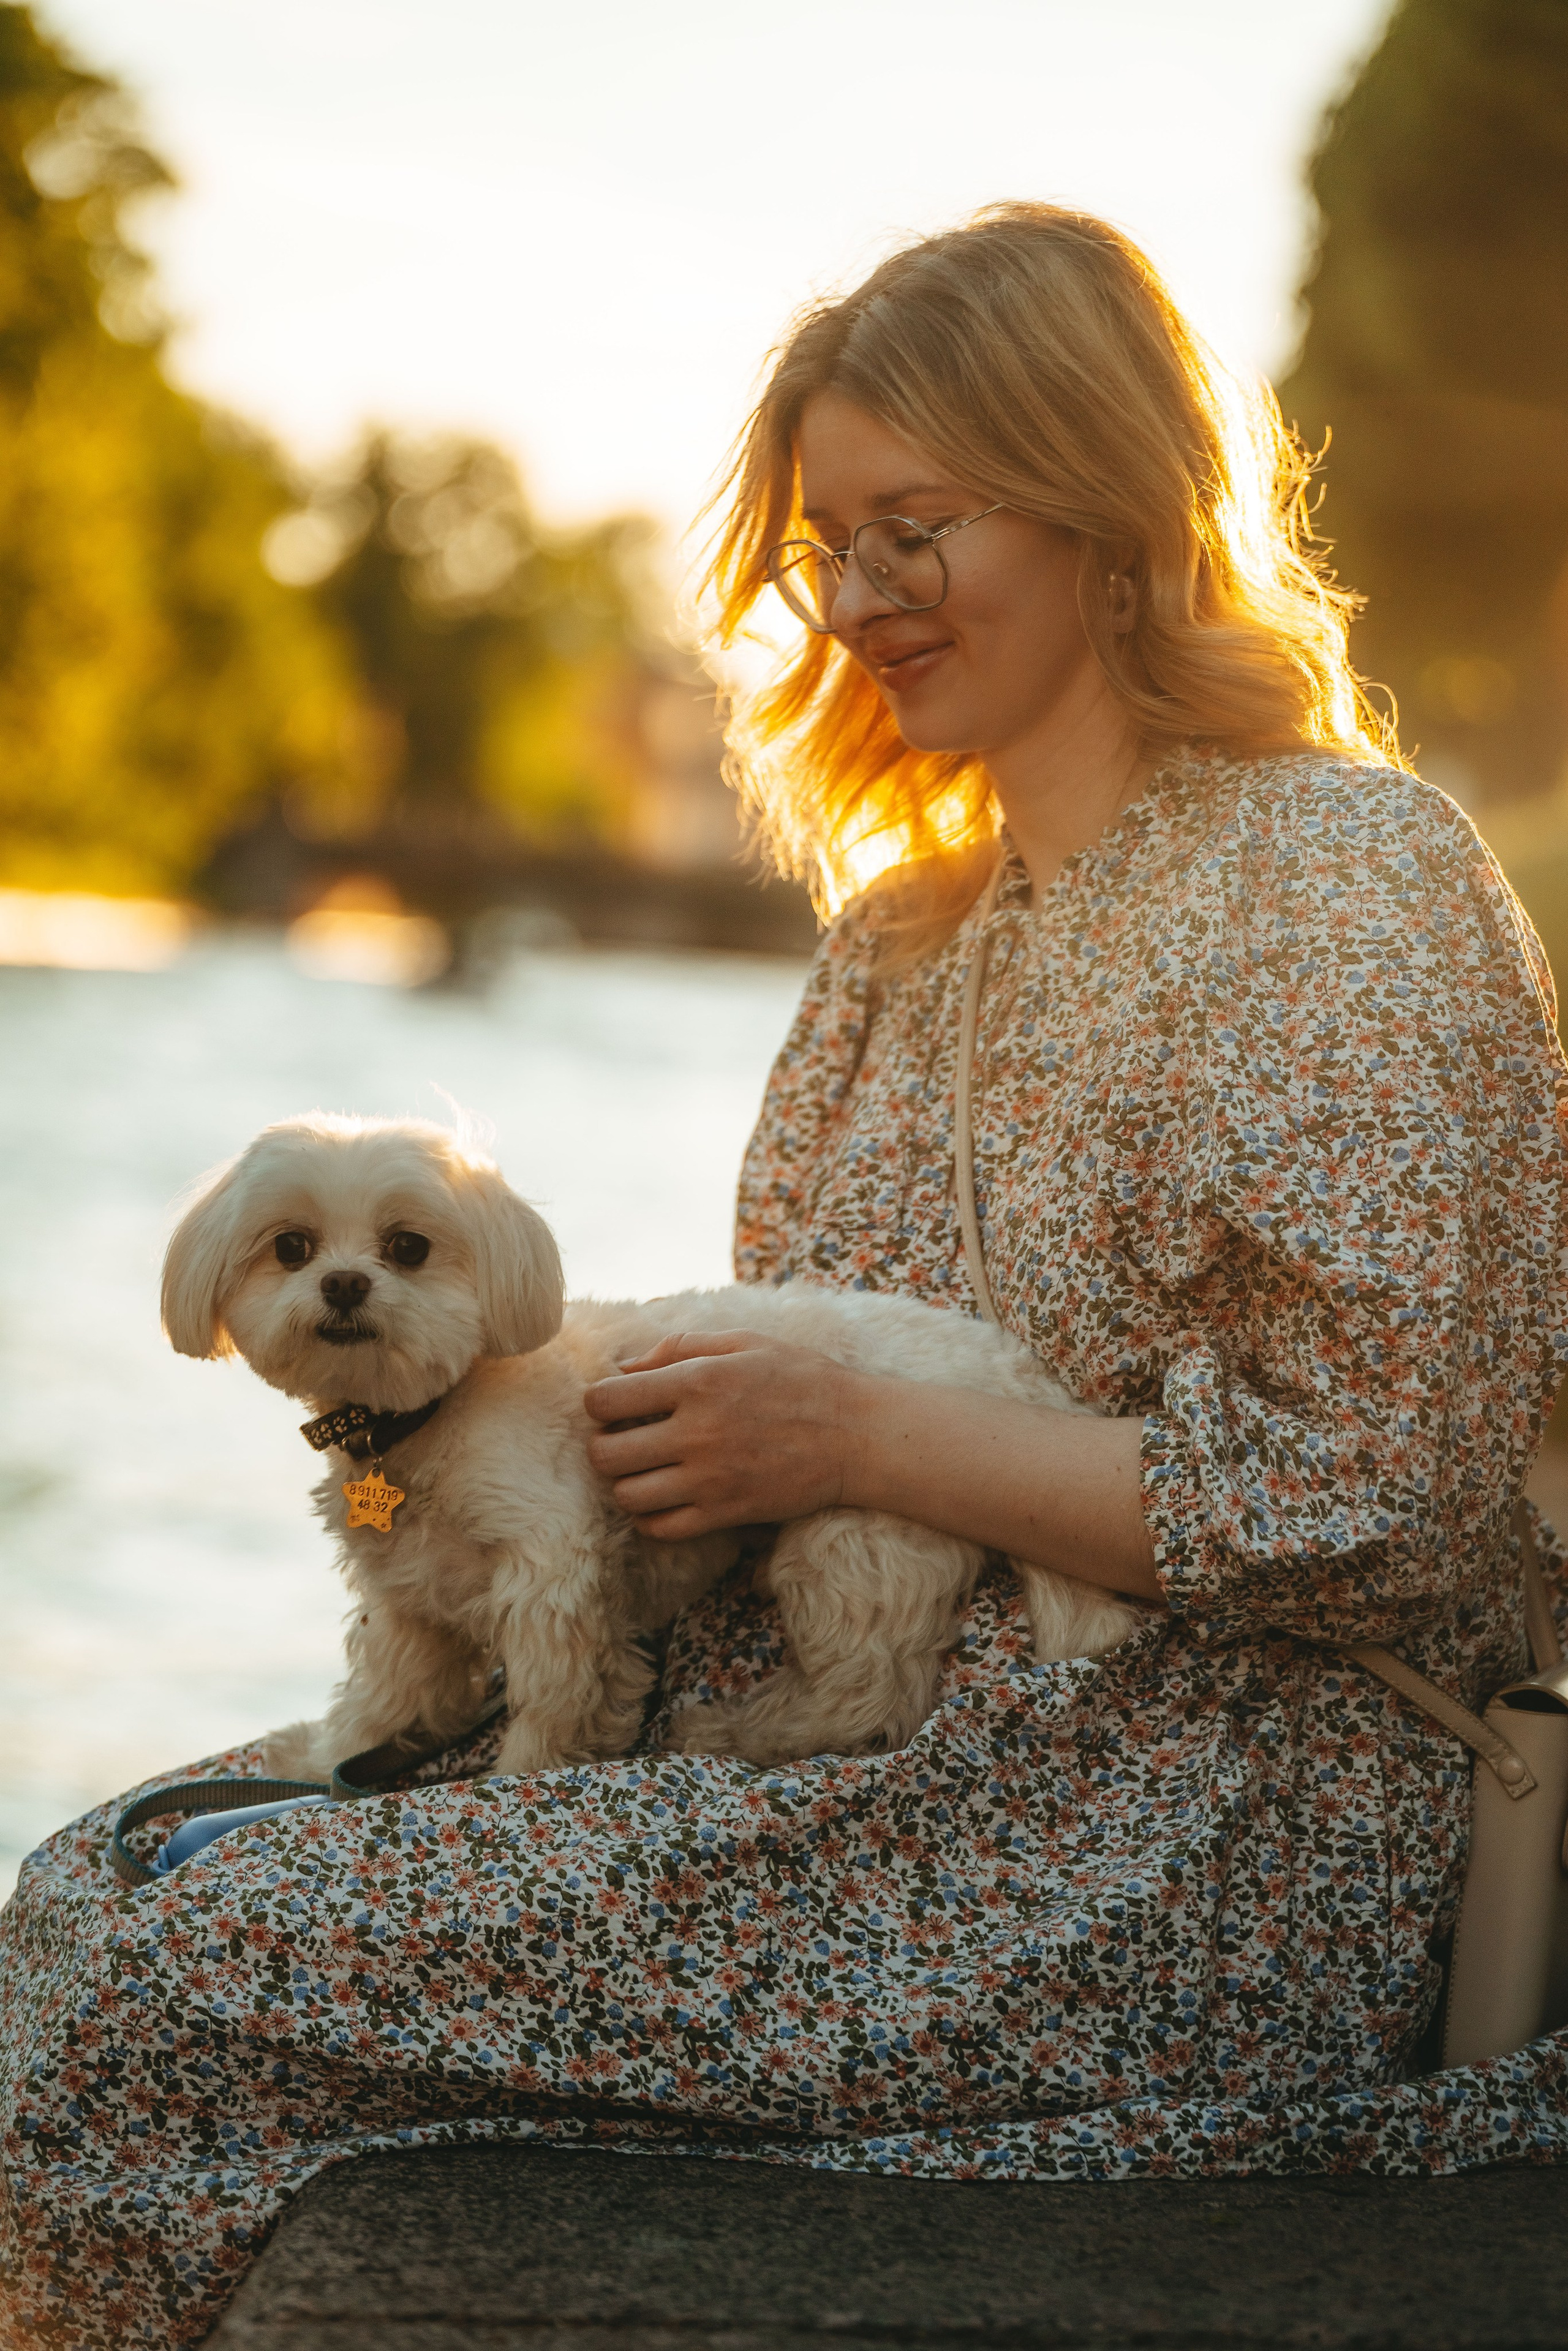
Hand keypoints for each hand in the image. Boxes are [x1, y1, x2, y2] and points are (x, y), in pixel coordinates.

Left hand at [582, 1331, 859, 1539]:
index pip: (606, 1399)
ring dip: (625, 1484)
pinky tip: (664, 1499)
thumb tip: (625, 1368)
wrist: (856, 1435)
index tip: (613, 1404)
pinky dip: (651, 1518)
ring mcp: (709, 1478)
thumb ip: (679, 1347)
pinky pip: (661, 1529)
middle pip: (606, 1454)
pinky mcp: (726, 1513)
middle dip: (603, 1446)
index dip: (598, 1402)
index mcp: (697, 1381)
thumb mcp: (744, 1342)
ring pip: (628, 1496)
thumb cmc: (801, 1379)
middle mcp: (696, 1432)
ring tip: (641, 1471)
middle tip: (620, 1440)